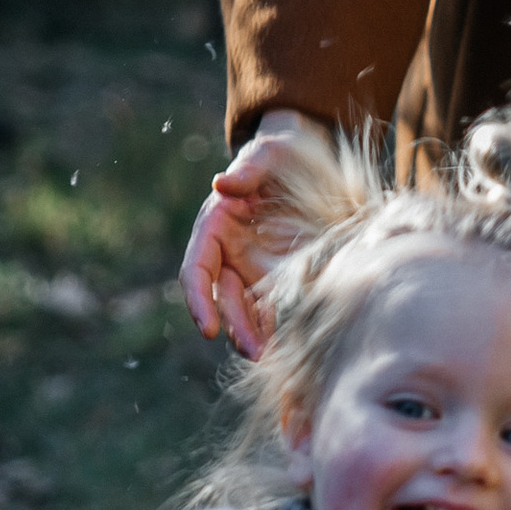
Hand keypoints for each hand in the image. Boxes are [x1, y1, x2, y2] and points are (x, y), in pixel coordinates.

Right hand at [179, 109, 328, 355]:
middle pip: (223, 299)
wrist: (313, 159)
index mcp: (216, 226)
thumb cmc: (285, 152)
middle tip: (255, 352)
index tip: (208, 327)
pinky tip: (294, 345)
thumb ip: (249, 168)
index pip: (197, 269)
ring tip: (273, 358)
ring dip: (257, 336)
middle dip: (235, 328)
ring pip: (248, 312)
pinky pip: (276, 309)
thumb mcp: (270, 151)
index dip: (199, 300)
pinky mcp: (282, 278)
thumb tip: (222, 185)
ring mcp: (255, 269)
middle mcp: (230, 254)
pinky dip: (281, 328)